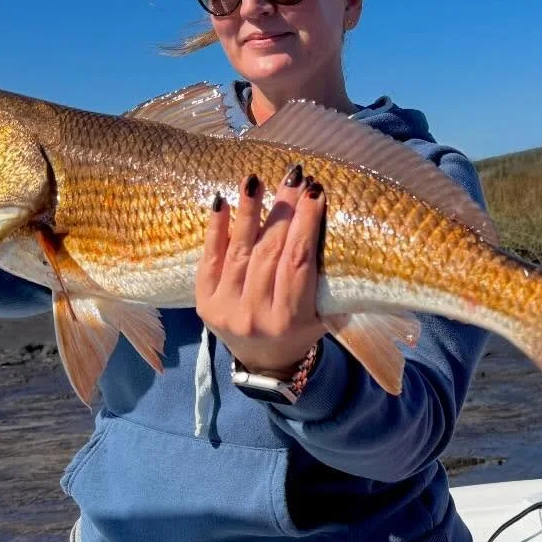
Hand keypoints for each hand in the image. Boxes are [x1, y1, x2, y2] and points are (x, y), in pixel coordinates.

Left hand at [196, 165, 327, 376]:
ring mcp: (226, 310)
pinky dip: (216, 229)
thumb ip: (325, 279)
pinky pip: (210, 259)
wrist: (265, 364)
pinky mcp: (204, 303)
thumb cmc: (302, 331)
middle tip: (293, 177)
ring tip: (255, 179)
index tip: (315, 192)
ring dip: (249, 211)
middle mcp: (255, 316)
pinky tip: (222, 201)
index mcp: (290, 320)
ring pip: (239, 252)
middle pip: (269, 252)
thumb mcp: (324, 314)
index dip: (307, 224)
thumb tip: (336, 225)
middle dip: (283, 210)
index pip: (298, 262)